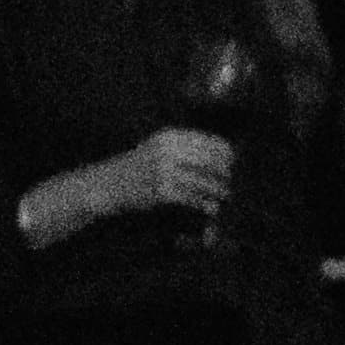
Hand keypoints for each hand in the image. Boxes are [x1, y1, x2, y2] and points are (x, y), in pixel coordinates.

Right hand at [117, 124, 237, 226]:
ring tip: (226, 196)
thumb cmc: (141, 166)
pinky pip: (191, 198)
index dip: (229, 155)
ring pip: (204, 181)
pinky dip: (204, 204)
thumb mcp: (161, 147)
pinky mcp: (161, 191)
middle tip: (234, 184)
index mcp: (171, 136)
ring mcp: (164, 171)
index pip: (213, 143)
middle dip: (227, 174)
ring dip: (218, 191)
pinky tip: (211, 208)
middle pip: (212, 162)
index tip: (236, 165)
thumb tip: (226, 154)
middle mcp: (168, 150)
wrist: (108, 184)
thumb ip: (188, 148)